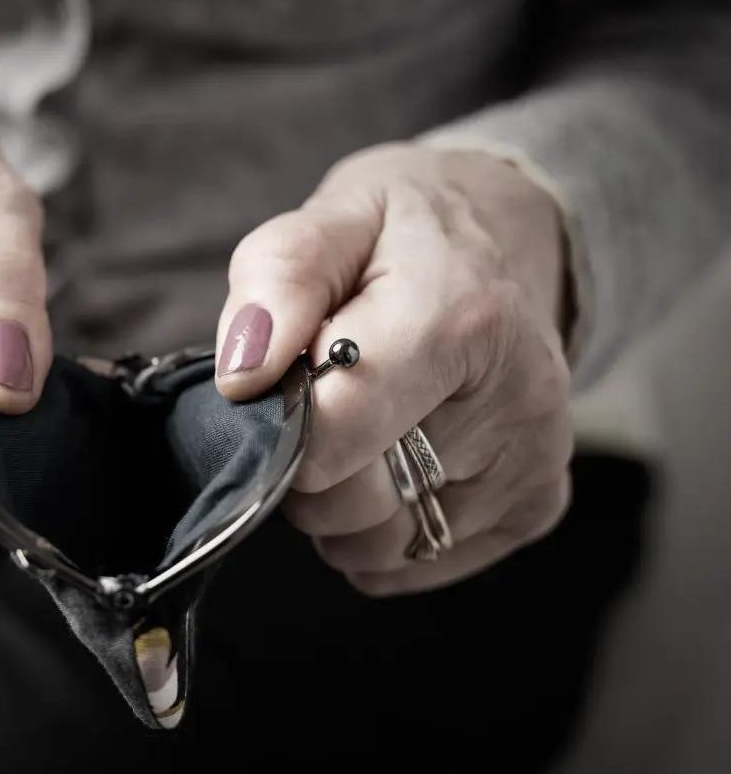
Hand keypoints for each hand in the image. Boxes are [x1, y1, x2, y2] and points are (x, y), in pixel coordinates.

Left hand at [216, 143, 571, 594]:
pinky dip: (380, 526)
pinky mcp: (536, 508)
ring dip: (338, 503)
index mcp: (463, 319)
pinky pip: (413, 560)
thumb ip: (279, 282)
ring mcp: (535, 465)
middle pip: (347, 501)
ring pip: (377, 546)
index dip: (280, 418)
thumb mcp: (333, 217)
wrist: (511, 240)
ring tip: (359, 426)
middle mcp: (518, 404)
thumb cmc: (407, 233)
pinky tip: (396, 457)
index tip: (284, 381)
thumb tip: (243, 377)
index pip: (331, 432)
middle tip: (319, 399)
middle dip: (304, 461)